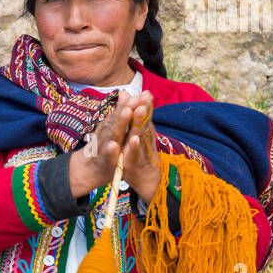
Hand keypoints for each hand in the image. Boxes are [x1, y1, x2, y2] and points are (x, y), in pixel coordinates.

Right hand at [68, 90, 158, 199]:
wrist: (89, 169)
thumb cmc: (104, 146)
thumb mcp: (113, 128)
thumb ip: (119, 111)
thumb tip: (125, 92)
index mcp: (113, 125)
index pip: (124, 112)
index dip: (133, 102)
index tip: (145, 93)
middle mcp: (108, 132)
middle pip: (119, 119)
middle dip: (127, 107)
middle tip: (136, 98)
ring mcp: (105, 145)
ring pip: (114, 133)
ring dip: (120, 123)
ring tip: (127, 112)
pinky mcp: (104, 160)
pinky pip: (107, 155)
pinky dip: (110, 150)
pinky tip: (114, 145)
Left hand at [119, 90, 161, 204]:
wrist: (145, 180)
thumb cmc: (138, 154)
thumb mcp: (137, 134)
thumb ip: (133, 115)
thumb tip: (125, 92)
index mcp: (142, 133)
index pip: (143, 116)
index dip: (144, 104)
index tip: (146, 92)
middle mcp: (143, 141)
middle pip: (143, 124)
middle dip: (144, 110)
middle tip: (145, 97)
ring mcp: (139, 153)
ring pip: (139, 137)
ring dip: (139, 124)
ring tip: (139, 112)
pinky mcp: (133, 164)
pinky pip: (132, 155)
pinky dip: (133, 148)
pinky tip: (133, 140)